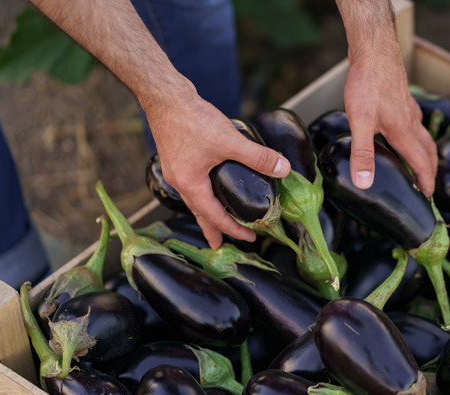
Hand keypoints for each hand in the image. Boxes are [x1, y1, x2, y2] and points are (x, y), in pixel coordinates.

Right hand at [143, 86, 290, 247]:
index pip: (214, 216)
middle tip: (220, 244)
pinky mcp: (177, 156)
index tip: (250, 237)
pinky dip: (202, 192)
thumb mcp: (230, 141)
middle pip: (199, 213)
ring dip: (207, 211)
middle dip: (213, 229)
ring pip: (194, 198)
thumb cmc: (192, 119)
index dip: (233, 229)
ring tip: (216, 218)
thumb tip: (283, 169)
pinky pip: (191, 183)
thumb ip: (257, 157)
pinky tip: (210, 184)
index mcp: (190, 185)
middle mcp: (179, 181)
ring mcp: (176, 169)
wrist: (165, 95)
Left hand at [342, 37, 436, 196]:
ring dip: (426, 152)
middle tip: (428, 185)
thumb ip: (363, 154)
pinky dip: (416, 134)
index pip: (420, 163)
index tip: (427, 197)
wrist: (374, 50)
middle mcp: (411, 121)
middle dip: (430, 170)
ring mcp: (408, 109)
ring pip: (423, 136)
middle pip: (428, 151)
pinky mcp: (402, 98)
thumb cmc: (367, 83)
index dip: (425, 182)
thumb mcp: (360, 122)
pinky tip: (405, 131)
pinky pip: (415, 122)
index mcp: (404, 132)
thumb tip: (365, 183)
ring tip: (420, 163)